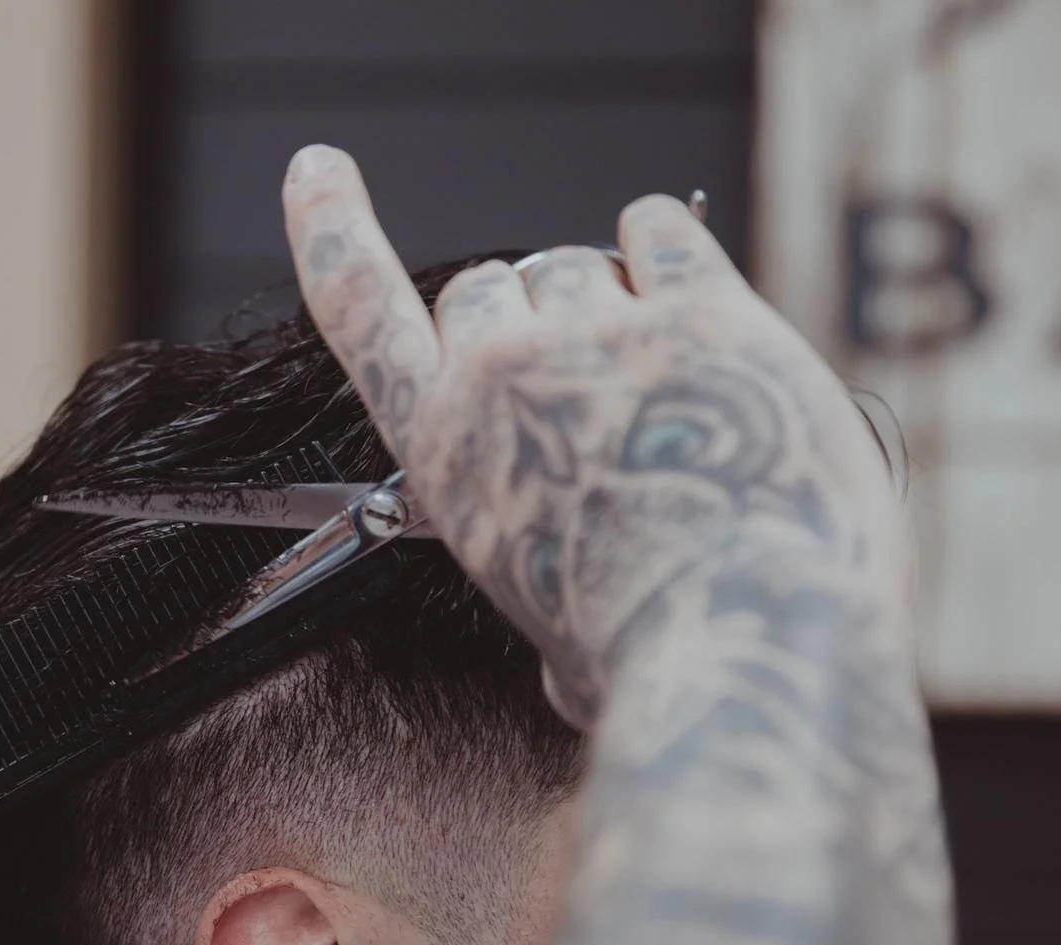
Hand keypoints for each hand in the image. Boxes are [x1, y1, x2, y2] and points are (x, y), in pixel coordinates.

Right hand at [280, 145, 906, 719]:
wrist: (744, 637)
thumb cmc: (649, 656)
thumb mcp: (548, 642)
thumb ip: (546, 600)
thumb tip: (568, 653)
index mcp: (446, 450)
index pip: (360, 311)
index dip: (331, 233)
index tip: (316, 172)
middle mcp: (502, 374)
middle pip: (485, 288)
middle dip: (523, 325)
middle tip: (579, 390)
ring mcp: (597, 335)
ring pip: (575, 263)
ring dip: (603, 302)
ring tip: (653, 382)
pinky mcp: (700, 311)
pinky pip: (659, 231)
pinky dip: (661, 245)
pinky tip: (681, 284)